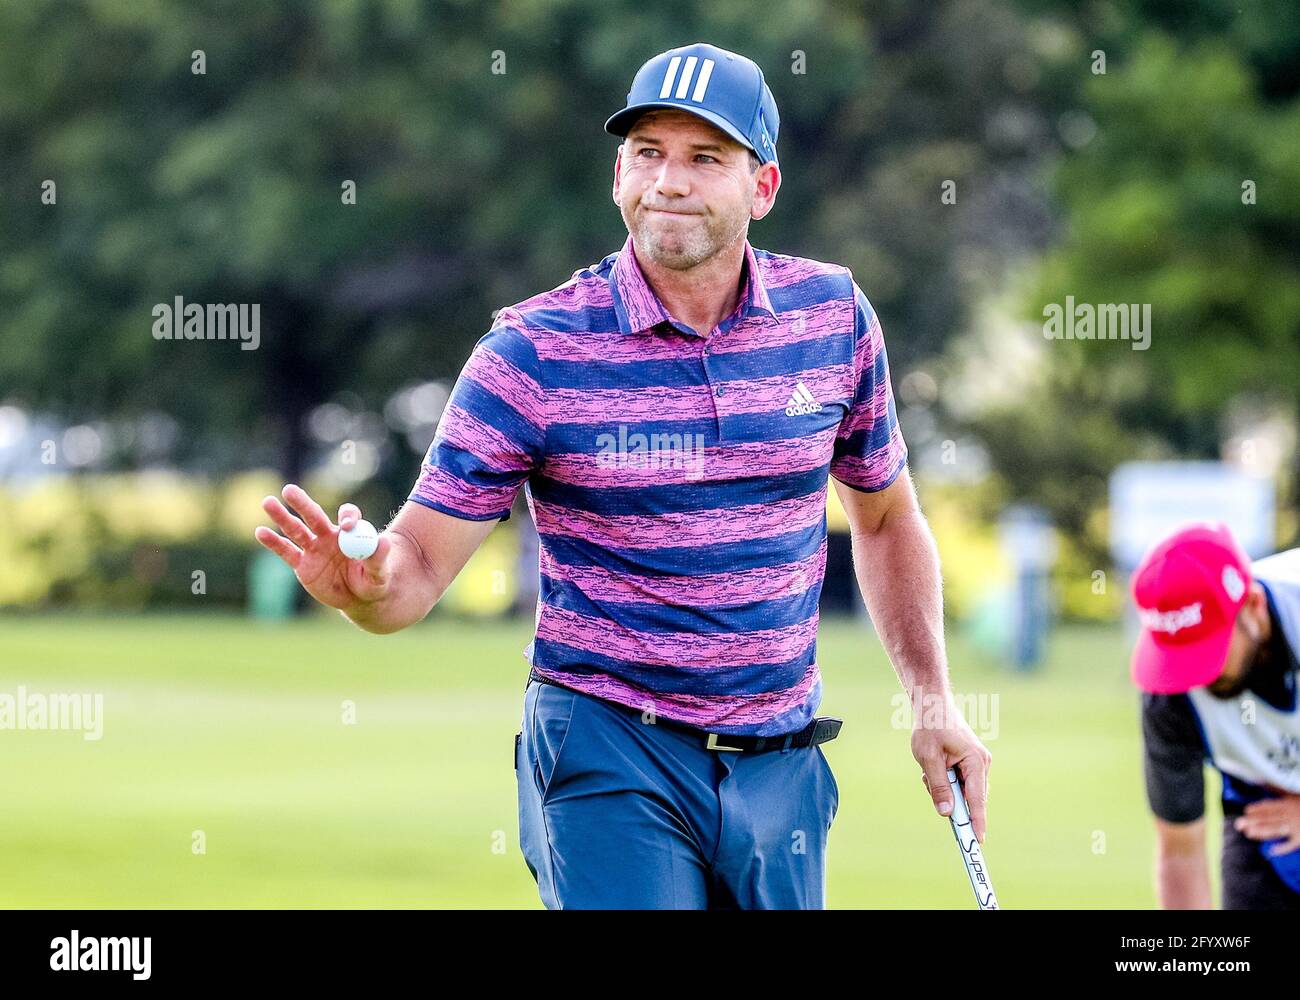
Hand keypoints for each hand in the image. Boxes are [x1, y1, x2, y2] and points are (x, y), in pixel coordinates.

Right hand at [254, 484, 393, 611]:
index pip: (347, 516)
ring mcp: (313, 549)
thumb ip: (379, 557)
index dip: (347, 517)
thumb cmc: (373, 582)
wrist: (358, 598)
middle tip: (289, 490)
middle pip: (314, 515)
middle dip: (302, 504)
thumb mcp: (380, 573)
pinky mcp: (301, 564)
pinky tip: (261, 532)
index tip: (347, 525)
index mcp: (350, 533)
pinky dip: (274, 543)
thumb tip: (384, 541)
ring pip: (296, 530)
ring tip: (268, 502)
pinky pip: (286, 551)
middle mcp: (329, 536)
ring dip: (282, 517)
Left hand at [910, 693, 991, 841]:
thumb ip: (938, 786)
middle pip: (971, 797)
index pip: (977, 800)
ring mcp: (978, 763)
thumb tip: (947, 813)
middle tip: (930, 784)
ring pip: (963, 790)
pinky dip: (945, 781)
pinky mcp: (971, 762)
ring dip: (944, 787)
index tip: (977, 841)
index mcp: (976, 762)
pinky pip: (960, 782)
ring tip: (928, 770)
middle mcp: (982, 763)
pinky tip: (932, 768)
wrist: (933, 705)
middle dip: (950, 798)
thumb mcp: (928, 759)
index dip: (977, 822)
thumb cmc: (930, 728)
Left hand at [1234, 795, 1299, 855]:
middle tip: (1238, 824)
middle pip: (1269, 818)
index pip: (1270, 806)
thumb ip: (1279, 790)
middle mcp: (1290, 815)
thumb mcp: (1294, 795)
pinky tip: (1271, 851)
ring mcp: (1296, 828)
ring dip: (1262, 832)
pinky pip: (1291, 845)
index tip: (1245, 811)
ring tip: (1248, 833)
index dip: (1257, 808)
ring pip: (1276, 830)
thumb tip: (1262, 781)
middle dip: (1253, 821)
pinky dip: (1282, 848)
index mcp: (1288, 804)